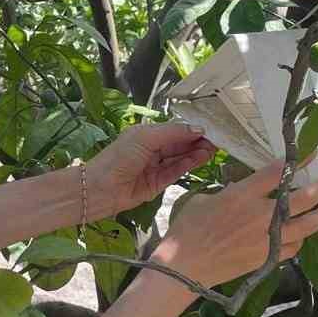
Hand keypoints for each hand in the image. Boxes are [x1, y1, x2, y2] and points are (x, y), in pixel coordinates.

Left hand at [85, 122, 215, 217]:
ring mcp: (155, 167)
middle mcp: (152, 149)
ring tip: (213, 148)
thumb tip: (197, 130)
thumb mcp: (145, 138)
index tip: (210, 128)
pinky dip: (188, 165)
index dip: (191, 129)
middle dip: (197, 141)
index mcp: (146, 134)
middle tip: (217, 139)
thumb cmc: (119, 157)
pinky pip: (176, 172)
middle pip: (179, 144)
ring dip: (196, 153)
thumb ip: (172, 133)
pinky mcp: (158, 184)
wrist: (100, 188)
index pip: (174, 130)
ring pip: (180, 158)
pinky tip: (200, 158)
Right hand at [156, 161, 317, 288]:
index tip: (314, 151)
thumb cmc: (187, 230)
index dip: (299, 160)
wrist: (184, 267)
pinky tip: (304, 236)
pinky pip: (292, 248)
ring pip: (305, 226)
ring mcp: (266, 239)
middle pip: (302, 198)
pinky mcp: (266, 259)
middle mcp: (260, 216)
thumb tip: (242, 192)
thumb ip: (230, 193)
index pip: (277, 173)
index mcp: (242, 195)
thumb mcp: (205, 199)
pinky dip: (300, 240)